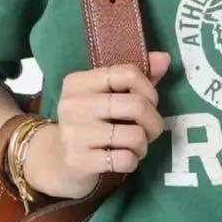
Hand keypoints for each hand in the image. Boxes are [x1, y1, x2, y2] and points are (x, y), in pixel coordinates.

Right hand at [24, 52, 171, 199]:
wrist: (57, 163)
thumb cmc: (90, 126)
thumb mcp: (108, 98)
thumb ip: (135, 79)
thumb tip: (164, 58)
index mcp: (78, 82)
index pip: (128, 73)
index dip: (149, 90)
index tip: (148, 103)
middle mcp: (73, 104)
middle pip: (136, 105)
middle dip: (153, 122)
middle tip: (149, 132)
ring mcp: (74, 134)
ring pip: (135, 136)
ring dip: (143, 146)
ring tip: (133, 148)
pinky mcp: (79, 161)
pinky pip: (125, 159)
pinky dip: (132, 162)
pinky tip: (123, 161)